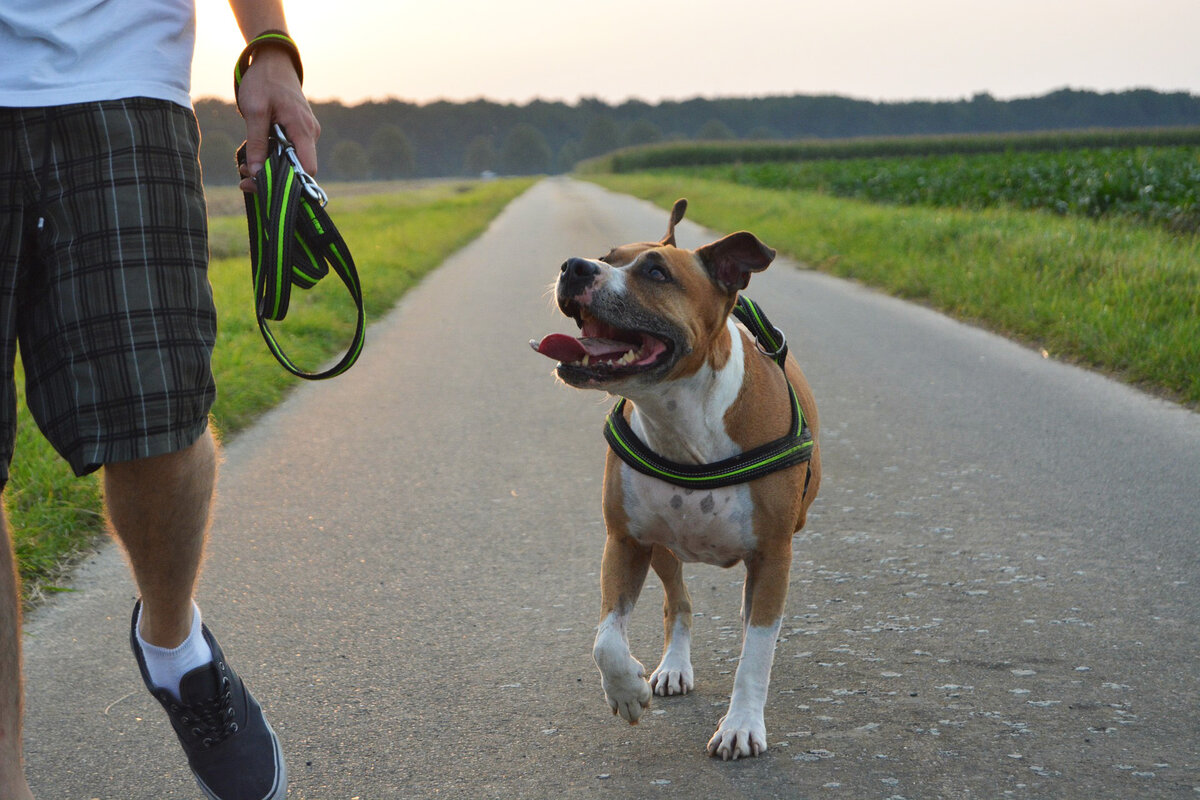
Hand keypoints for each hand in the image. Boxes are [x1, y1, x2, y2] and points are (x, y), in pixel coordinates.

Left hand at [236, 46, 319, 191]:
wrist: (273, 62)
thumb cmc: (263, 82)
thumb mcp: (254, 110)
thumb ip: (257, 143)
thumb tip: (257, 173)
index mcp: (303, 129)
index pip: (308, 169)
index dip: (292, 182)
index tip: (265, 184)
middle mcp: (310, 134)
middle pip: (298, 169)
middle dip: (272, 177)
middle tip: (245, 177)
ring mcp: (306, 134)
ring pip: (292, 162)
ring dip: (269, 167)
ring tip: (245, 166)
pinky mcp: (299, 133)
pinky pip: (289, 152)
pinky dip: (272, 157)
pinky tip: (255, 155)